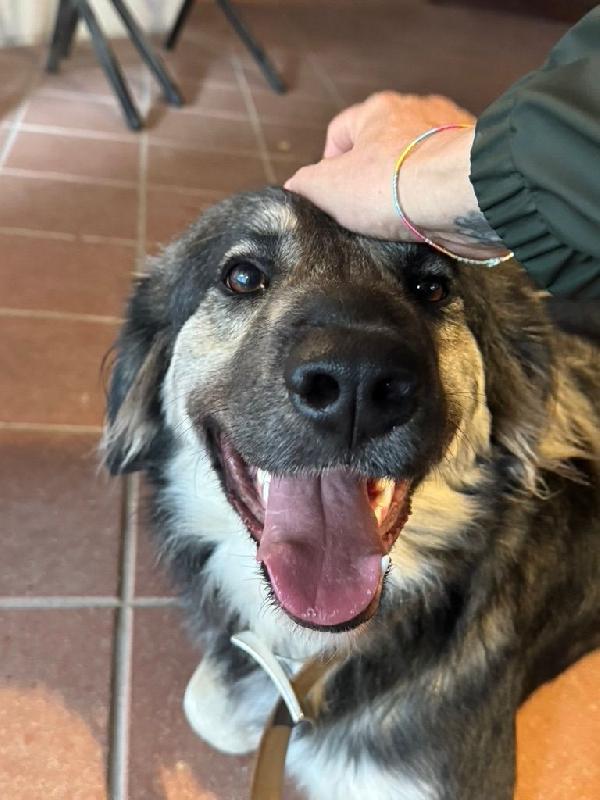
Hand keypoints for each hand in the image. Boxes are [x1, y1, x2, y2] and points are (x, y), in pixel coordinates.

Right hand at [284, 92, 505, 256]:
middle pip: (382, 149)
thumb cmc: (392, 185)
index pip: (341, 131)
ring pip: (416, 166)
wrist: (458, 195)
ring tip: (398, 220)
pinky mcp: (473, 166)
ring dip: (406, 191)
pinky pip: (444, 183)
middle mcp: (417, 114)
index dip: (330, 165)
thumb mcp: (326, 187)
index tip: (333, 195)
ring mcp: (450, 137)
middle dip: (372, 179)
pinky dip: (434, 200)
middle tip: (365, 212)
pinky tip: (426, 221)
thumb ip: (305, 184)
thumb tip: (297, 188)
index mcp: (378, 110)